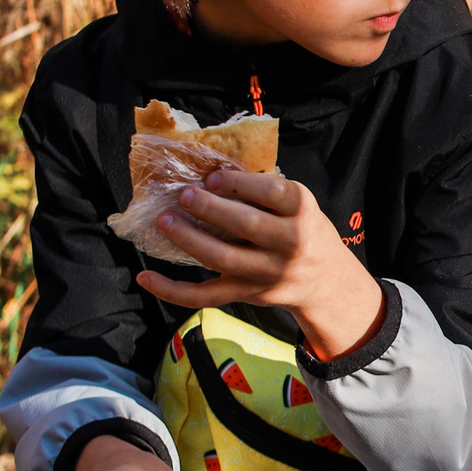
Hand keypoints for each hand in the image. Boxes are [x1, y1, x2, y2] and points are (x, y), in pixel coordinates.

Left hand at [136, 169, 385, 359]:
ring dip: (189, 239)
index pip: (272, 192)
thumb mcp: (298, 205)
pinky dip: (172, 290)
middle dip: (210, 208)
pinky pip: (206, 296)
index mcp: (302, 211)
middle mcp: (290, 242)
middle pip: (246, 224)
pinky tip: (145, 277)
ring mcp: (268, 273)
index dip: (238, 183)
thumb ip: (264, 192)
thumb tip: (209, 174)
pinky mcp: (248, 294)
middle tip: (184, 195)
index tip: (213, 177)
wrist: (325, 281)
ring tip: (165, 221)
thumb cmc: (303, 230)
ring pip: (223, 259)